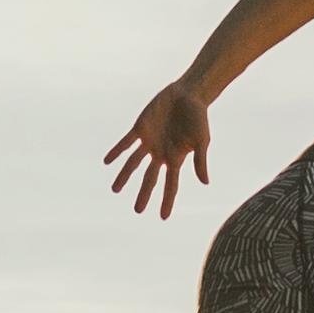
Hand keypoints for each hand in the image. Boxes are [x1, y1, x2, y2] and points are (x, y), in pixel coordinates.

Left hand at [104, 83, 212, 215]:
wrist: (188, 95)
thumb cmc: (198, 118)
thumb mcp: (202, 140)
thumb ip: (200, 161)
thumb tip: (205, 183)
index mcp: (176, 159)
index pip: (170, 185)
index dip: (167, 201)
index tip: (163, 217)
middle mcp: (160, 154)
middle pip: (149, 178)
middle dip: (143, 194)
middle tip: (137, 210)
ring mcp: (149, 142)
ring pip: (134, 163)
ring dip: (124, 176)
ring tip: (115, 189)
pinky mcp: (141, 128)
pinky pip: (126, 143)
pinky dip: (117, 151)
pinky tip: (108, 161)